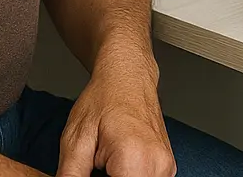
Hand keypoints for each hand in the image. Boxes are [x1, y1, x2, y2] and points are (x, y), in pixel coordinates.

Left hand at [56, 62, 174, 176]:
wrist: (128, 75)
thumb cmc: (104, 98)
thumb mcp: (75, 140)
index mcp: (135, 159)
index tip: (88, 172)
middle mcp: (158, 165)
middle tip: (94, 165)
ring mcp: (166, 167)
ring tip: (104, 165)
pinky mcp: (167, 167)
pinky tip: (116, 167)